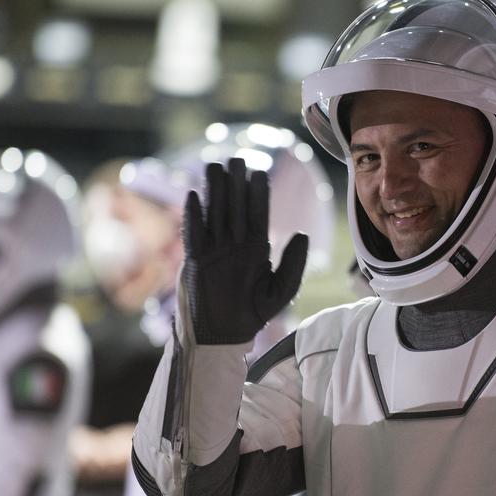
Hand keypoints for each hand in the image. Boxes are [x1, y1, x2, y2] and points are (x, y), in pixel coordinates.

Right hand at [181, 158, 308, 344]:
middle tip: (236, 159)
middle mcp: (234, 246)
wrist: (223, 336)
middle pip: (234, 208)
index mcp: (255, 249)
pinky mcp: (195, 261)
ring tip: (214, 166)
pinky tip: (193, 196)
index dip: (258, 194)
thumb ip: (293, 264)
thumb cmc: (252, 315)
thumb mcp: (281, 291)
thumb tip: (302, 235)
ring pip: (214, 214)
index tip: (260, 172)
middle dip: (235, 184)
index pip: (257, 215)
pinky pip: (193, 234)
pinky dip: (192, 217)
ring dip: (214, 191)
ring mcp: (213, 251)